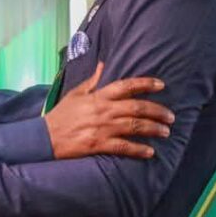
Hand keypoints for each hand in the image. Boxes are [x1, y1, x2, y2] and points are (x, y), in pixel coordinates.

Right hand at [44, 62, 173, 159]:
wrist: (45, 137)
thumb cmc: (61, 115)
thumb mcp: (75, 93)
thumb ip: (92, 80)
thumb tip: (104, 64)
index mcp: (98, 96)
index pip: (126, 85)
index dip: (146, 83)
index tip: (161, 85)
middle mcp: (103, 110)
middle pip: (137, 107)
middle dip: (157, 111)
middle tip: (171, 116)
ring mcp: (102, 128)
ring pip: (134, 126)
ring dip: (153, 129)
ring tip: (166, 132)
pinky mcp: (99, 145)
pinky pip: (124, 147)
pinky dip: (139, 149)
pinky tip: (150, 152)